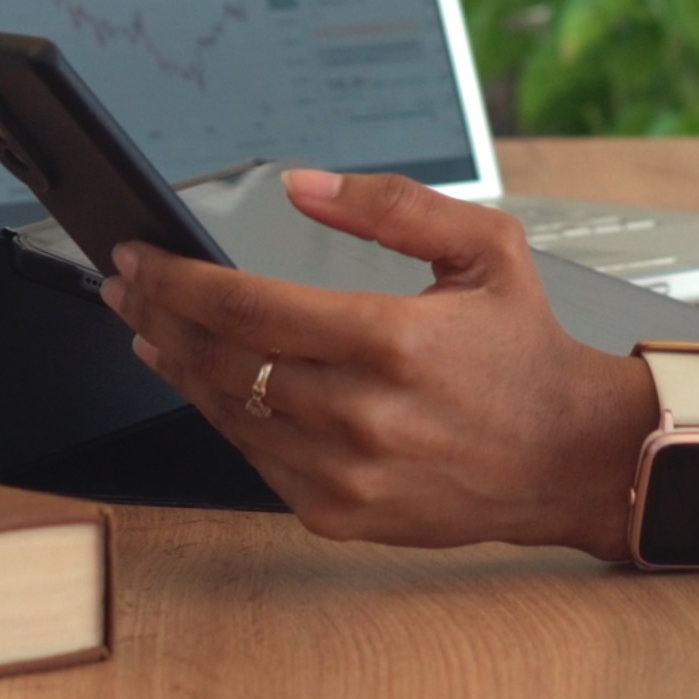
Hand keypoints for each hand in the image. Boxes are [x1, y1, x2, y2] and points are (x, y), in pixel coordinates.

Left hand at [99, 170, 661, 559]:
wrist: (570, 458)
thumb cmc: (526, 353)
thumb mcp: (485, 249)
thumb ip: (392, 205)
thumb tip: (303, 184)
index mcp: (393, 341)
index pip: (248, 307)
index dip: (179, 279)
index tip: (142, 256)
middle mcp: (364, 414)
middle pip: (221, 360)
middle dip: (159, 315)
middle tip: (128, 285)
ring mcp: (347, 474)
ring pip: (227, 414)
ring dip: (178, 367)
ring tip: (151, 329)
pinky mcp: (341, 514)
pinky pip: (255, 461)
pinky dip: (224, 418)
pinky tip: (207, 384)